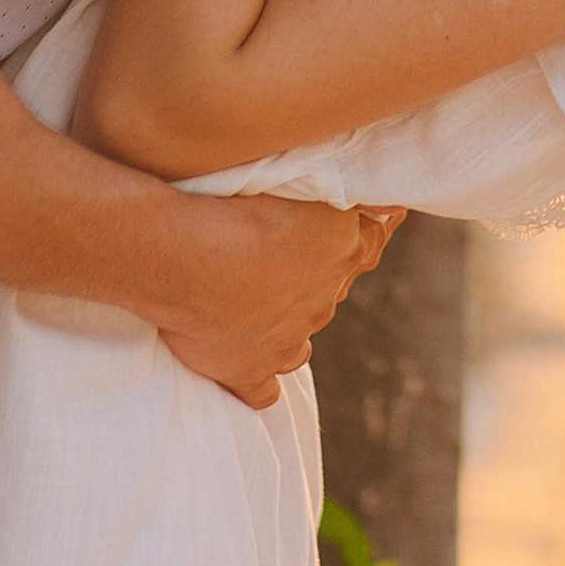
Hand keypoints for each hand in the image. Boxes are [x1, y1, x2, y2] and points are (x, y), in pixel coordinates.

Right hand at [154, 191, 404, 407]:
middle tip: (277, 254)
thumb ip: (332, 192)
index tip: (369, 218)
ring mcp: (289, 340)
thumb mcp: (298, 175)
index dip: (367, 230)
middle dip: (314, 275)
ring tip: (258, 304)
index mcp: (342, 245)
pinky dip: (259, 380)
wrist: (186, 253)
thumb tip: (378, 200)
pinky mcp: (251, 370)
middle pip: (331, 288)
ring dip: (288, 324)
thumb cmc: (235, 200)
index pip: (372, 238)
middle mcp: (323, 298)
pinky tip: (248, 365)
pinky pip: (264, 390)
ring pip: (302, 341)